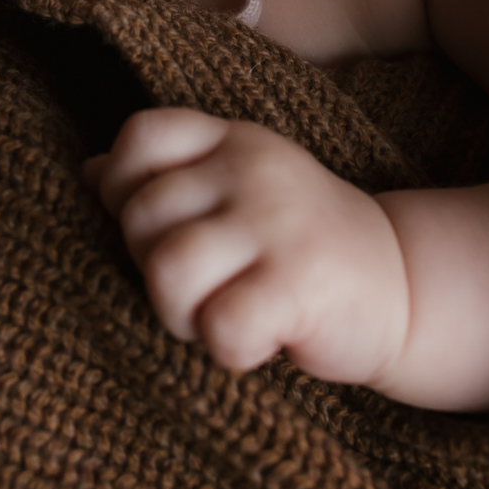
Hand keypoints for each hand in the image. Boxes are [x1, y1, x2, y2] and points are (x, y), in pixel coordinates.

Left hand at [87, 107, 407, 382]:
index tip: (156, 229)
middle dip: (151, 269)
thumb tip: (88, 174)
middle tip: (201, 289)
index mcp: (231, 141)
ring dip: (179, 315)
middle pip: (141, 216)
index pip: (140, 137)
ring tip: (217, 318)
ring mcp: (277, 224)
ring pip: (167, 271)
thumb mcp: (234, 191)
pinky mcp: (300, 284)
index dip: (122, 189)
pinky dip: (227, 350)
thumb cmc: (294, 243)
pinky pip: (220, 325)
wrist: (400, 284)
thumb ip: (167, 179)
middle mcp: (252, 170)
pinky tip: (256, 343)